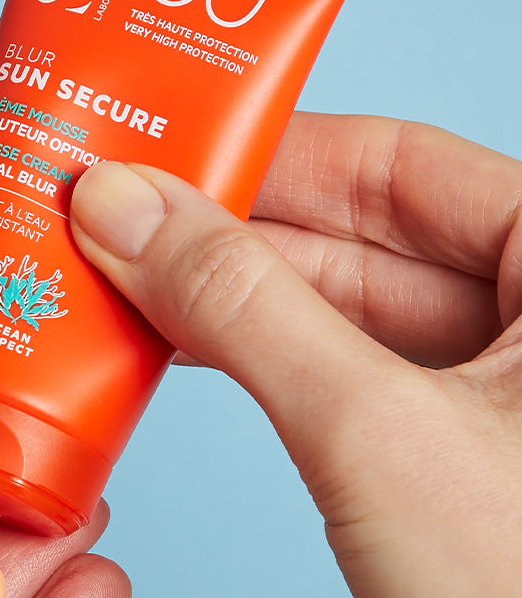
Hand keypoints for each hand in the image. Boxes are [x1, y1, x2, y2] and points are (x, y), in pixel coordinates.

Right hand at [70, 112, 521, 597]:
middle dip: (233, 232)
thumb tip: (125, 205)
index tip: (165, 149)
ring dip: (235, 298)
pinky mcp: (459, 448)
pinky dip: (266, 361)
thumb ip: (241, 306)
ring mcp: (499, 385)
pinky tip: (184, 349)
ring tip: (124, 279)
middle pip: (363, 235)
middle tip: (114, 218)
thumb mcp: (368, 428)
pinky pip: (348, 373)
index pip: (401, 163)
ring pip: (347, 307)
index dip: (274, 151)